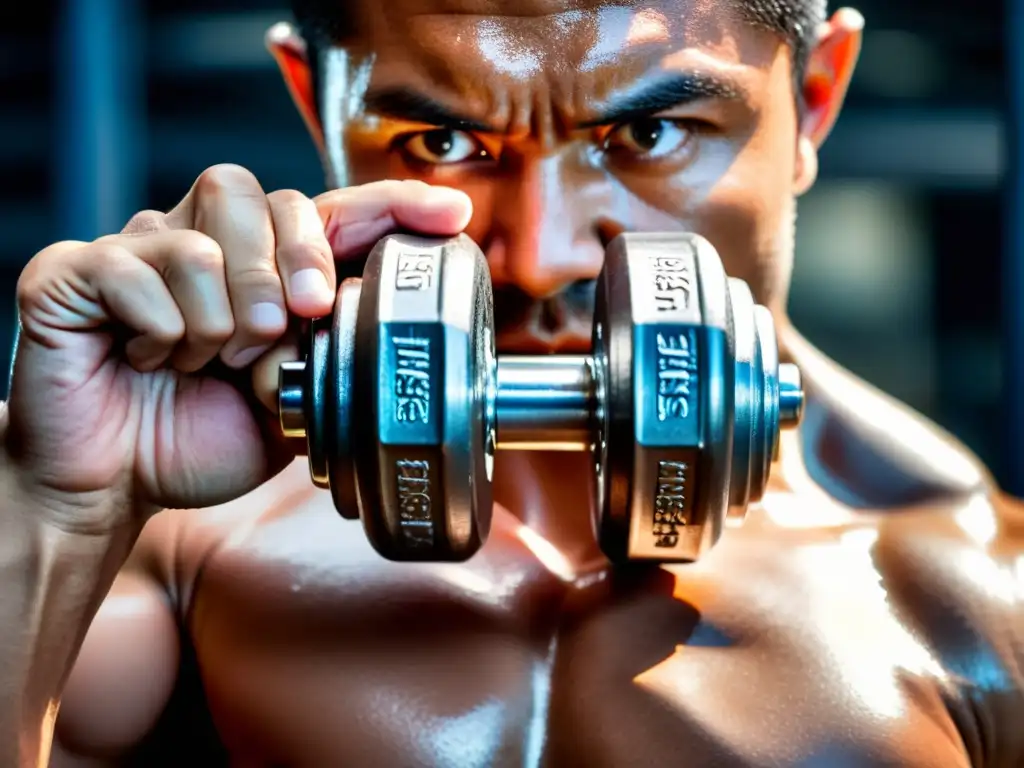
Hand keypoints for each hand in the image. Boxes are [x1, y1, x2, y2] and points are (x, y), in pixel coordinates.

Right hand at [7, 166, 471, 530]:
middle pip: (260, 197)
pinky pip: (128, 266)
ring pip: (199, 238)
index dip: (389, 206)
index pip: (329, 211)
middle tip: (282, 330)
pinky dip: (156, 324)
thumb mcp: (294, 405)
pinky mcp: (74, 272)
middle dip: (286, 268)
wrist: (118, 485)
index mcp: (261, 268)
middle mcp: (202, 243)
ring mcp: (138, 250)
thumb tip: (380, 319)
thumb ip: (331, 358)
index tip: (448, 215)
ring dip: (219, 315)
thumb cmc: (201, 436)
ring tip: (204, 360)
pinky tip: (150, 357)